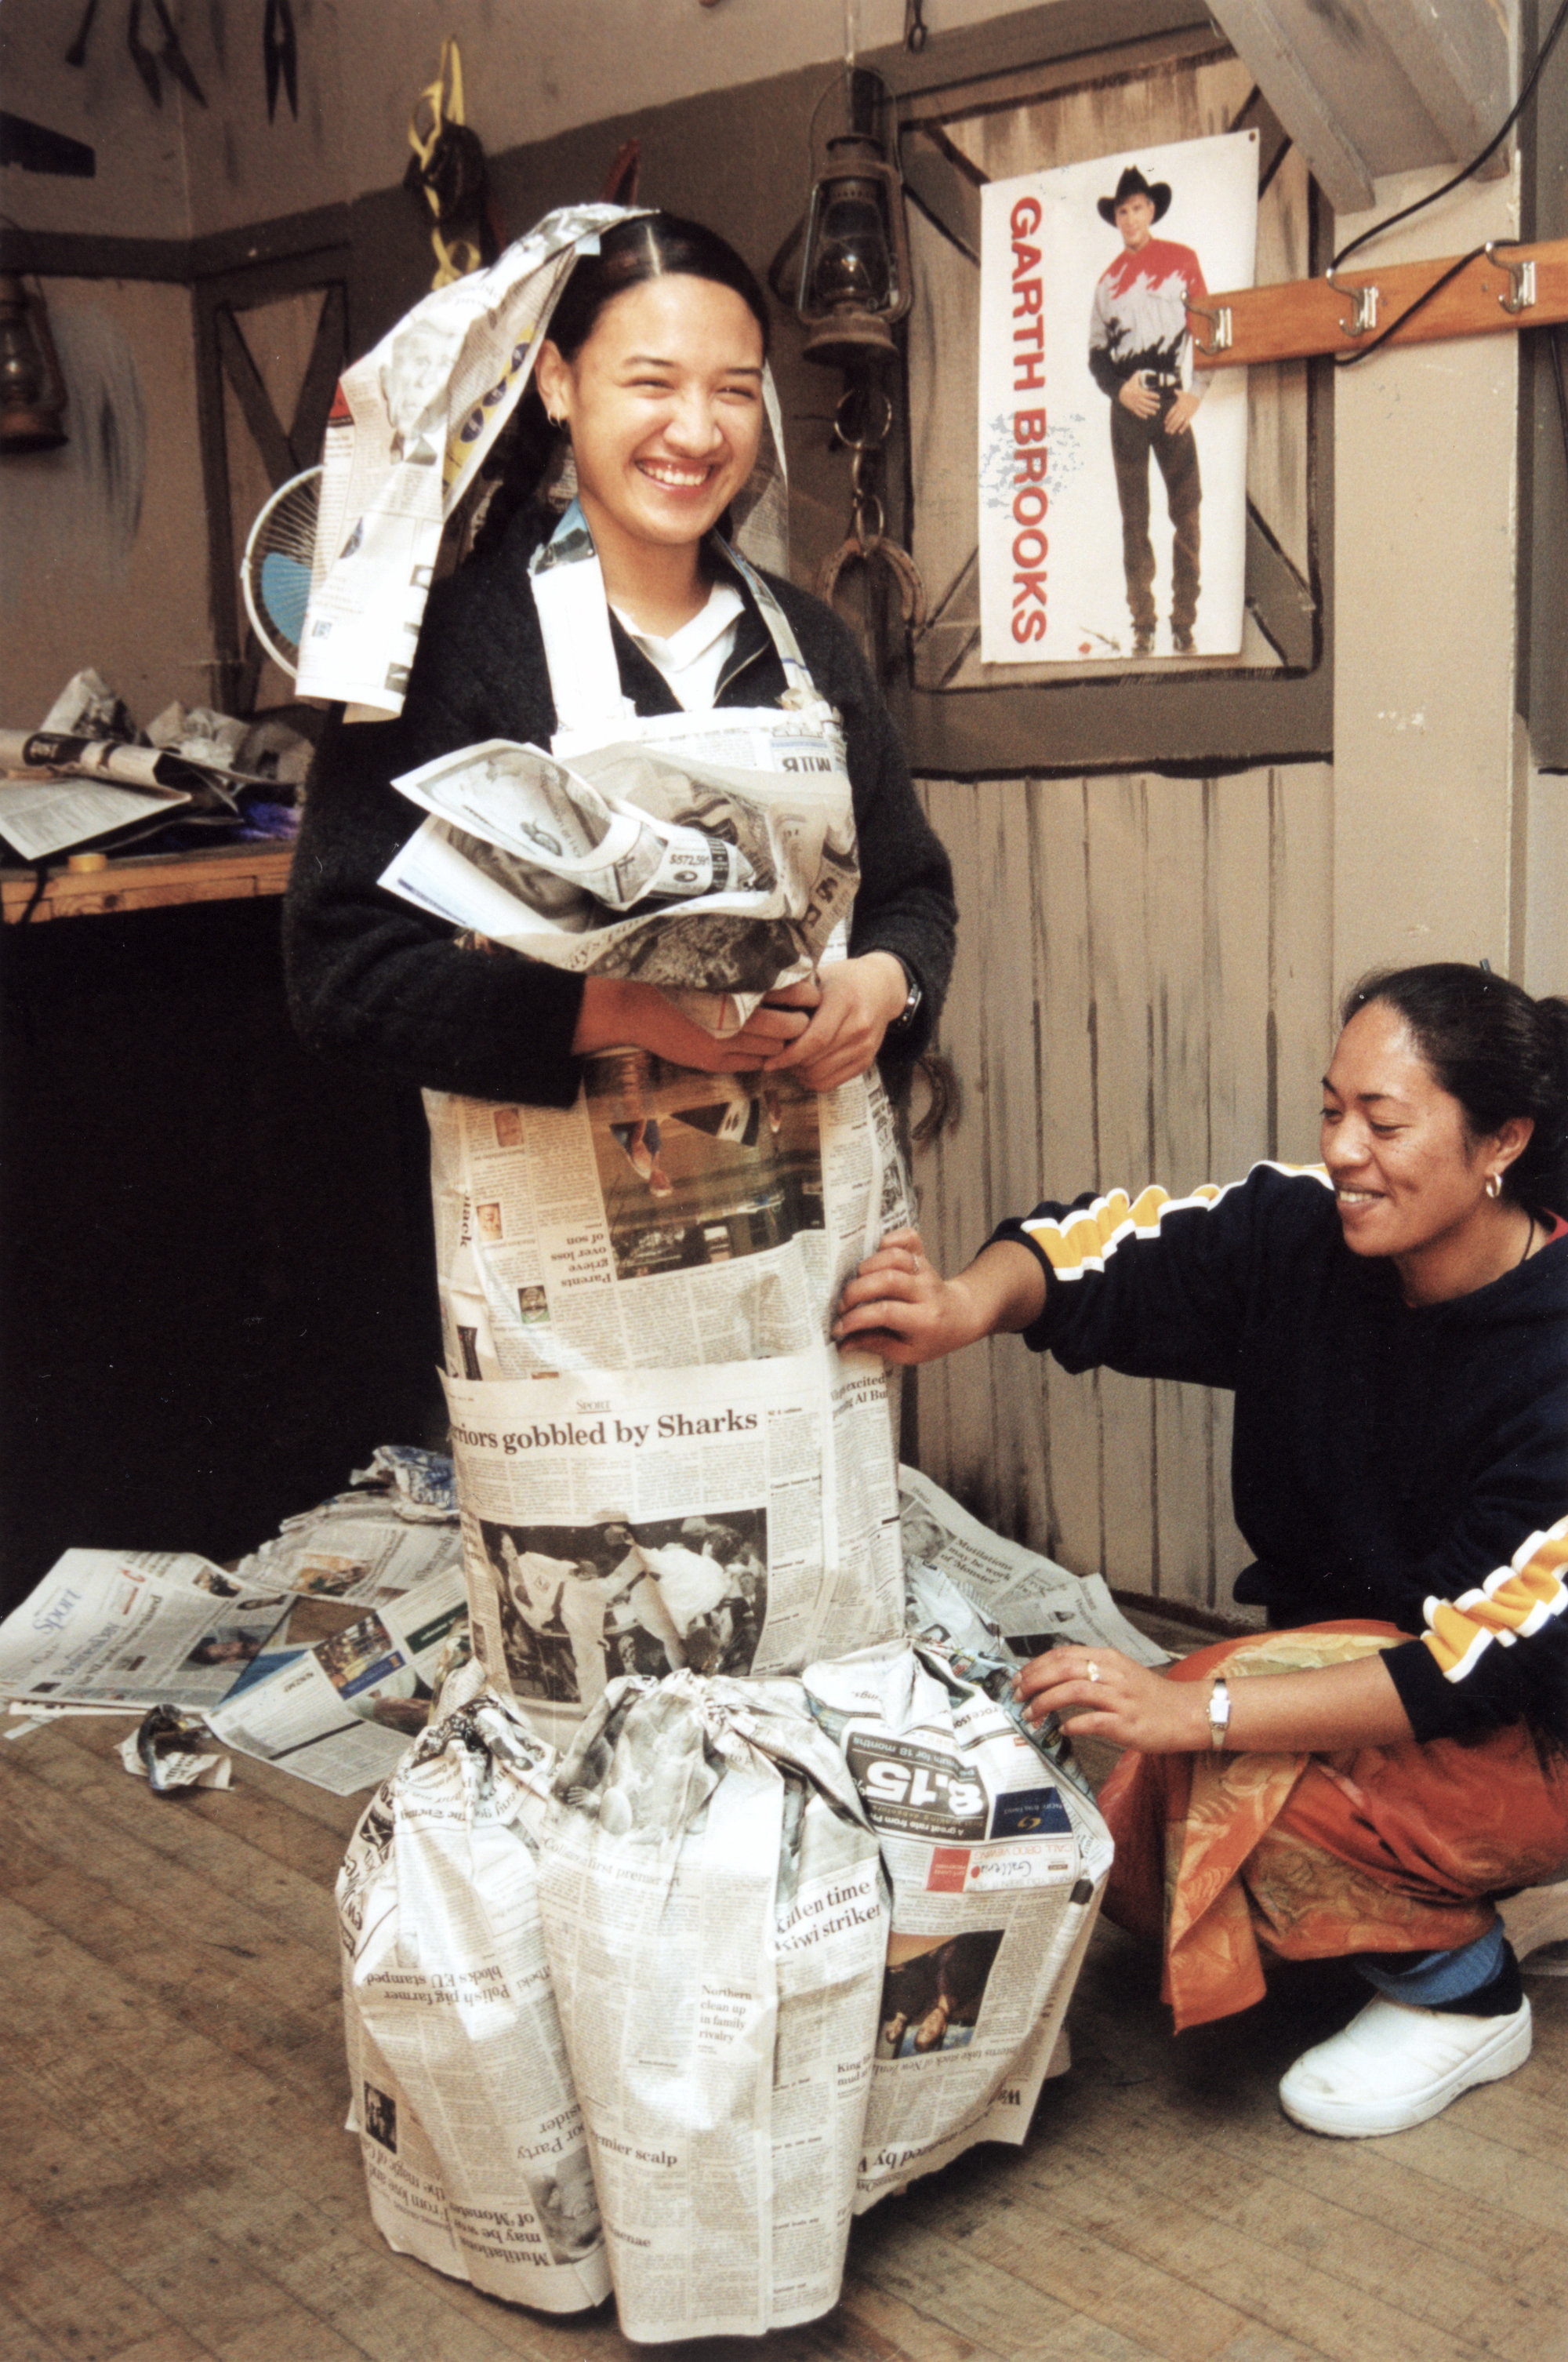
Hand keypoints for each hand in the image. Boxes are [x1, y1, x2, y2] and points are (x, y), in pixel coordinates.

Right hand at [572, 976, 809, 1070]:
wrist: (634, 1005)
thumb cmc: (676, 980)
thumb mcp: (716, 966)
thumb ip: (751, 971)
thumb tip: (792, 974)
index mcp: (741, 984)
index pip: (795, 993)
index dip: (808, 996)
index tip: (808, 995)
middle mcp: (737, 1014)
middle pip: (792, 1027)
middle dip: (799, 1023)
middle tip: (797, 1017)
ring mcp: (726, 1041)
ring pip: (775, 1050)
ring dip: (779, 1042)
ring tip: (774, 1032)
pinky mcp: (713, 1061)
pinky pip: (753, 1064)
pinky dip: (759, 1057)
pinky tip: (751, 1045)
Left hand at [762, 952, 908, 1090]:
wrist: (881, 987)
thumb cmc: (843, 981)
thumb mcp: (820, 978)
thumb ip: (795, 994)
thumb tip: (758, 1012)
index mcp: (845, 1000)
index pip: (815, 1039)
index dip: (788, 1054)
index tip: (769, 1060)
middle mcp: (859, 1026)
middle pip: (816, 1060)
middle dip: (791, 1064)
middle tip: (776, 1057)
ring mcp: (866, 1046)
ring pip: (822, 1075)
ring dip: (800, 1073)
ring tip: (791, 1060)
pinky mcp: (867, 1061)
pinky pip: (833, 1083)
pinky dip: (813, 1080)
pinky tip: (805, 1067)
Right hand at [833, 1229, 1043, 1361]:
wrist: (961, 1315)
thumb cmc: (932, 1337)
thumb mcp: (908, 1353)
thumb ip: (876, 1346)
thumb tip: (844, 1342)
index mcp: (925, 1320)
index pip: (886, 1312)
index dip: (858, 1318)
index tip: (839, 1327)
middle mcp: (926, 1291)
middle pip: (888, 1279)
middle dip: (856, 1291)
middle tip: (842, 1305)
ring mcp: (925, 1269)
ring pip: (894, 1256)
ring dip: (868, 1266)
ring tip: (856, 1282)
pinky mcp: (923, 1255)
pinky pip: (907, 1237)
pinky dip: (888, 1240)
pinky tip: (877, 1254)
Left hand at [1014, 1645, 1202, 1749]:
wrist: (1187, 1713)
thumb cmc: (1151, 1697)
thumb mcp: (1120, 1672)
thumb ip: (1092, 1671)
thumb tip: (1054, 1677)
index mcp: (1108, 1658)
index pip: (1063, 1654)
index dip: (1036, 1665)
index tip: (1019, 1678)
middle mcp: (1112, 1673)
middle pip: (1063, 1668)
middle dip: (1034, 1681)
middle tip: (1017, 1695)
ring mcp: (1119, 1698)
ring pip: (1073, 1690)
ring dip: (1046, 1702)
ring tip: (1031, 1714)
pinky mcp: (1126, 1722)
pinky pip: (1092, 1721)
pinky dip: (1072, 1725)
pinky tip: (1062, 1730)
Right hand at [1118, 375, 1159, 418]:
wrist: (1120, 393)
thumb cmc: (1128, 386)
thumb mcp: (1132, 379)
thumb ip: (1137, 375)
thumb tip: (1140, 370)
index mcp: (1139, 392)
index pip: (1148, 394)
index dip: (1154, 396)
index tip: (1158, 397)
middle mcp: (1138, 399)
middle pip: (1147, 402)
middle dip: (1153, 405)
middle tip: (1159, 406)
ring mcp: (1135, 404)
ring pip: (1143, 408)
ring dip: (1149, 411)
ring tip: (1154, 412)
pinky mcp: (1132, 408)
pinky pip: (1137, 412)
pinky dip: (1141, 415)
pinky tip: (1146, 417)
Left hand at [1163, 389, 1201, 435]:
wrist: (1197, 395)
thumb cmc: (1189, 394)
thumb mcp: (1182, 393)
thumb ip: (1177, 393)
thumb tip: (1174, 390)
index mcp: (1177, 405)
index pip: (1171, 412)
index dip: (1168, 418)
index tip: (1165, 423)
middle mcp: (1181, 409)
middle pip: (1174, 419)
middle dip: (1169, 425)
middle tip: (1166, 430)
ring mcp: (1185, 413)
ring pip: (1179, 422)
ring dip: (1174, 427)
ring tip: (1170, 432)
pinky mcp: (1190, 415)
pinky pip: (1186, 422)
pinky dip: (1183, 427)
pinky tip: (1180, 432)